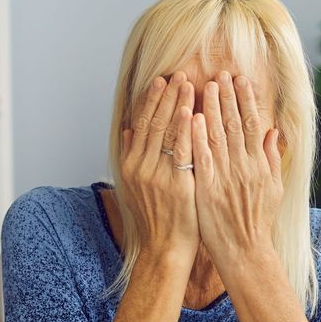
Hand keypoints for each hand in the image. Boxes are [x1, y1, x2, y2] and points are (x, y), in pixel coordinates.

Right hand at [120, 72, 196, 261]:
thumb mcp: (135, 186)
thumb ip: (131, 156)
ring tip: (187, 83)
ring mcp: (158, 175)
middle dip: (165, 96)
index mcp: (131, 165)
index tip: (159, 80)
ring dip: (177, 105)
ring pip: (167, 132)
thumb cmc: (155, 218)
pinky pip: (182, 151)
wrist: (164, 248)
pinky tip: (192, 112)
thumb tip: (128, 131)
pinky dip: (186, 130)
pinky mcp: (177, 185)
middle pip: (153, 122)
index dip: (150, 100)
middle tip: (176, 73)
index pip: (140, 124)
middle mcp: (141, 167)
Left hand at [190, 70, 282, 268]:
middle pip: (236, 124)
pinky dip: (198, 137)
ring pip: (219, 135)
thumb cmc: (258, 222)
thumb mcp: (274, 188)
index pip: (254, 124)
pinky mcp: (207, 189)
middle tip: (222, 73)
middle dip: (228, 96)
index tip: (241, 79)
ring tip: (207, 85)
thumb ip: (273, 158)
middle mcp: (244, 167)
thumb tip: (275, 132)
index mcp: (260, 164)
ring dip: (213, 108)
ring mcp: (225, 177)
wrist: (246, 251)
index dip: (247, 99)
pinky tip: (193, 118)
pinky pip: (201, 158)